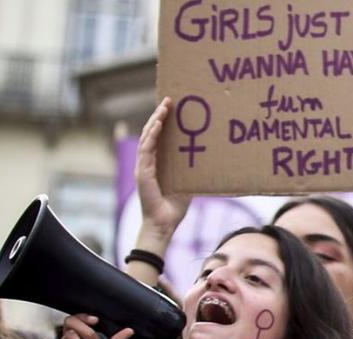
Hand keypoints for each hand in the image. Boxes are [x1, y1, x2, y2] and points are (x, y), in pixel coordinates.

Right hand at [136, 98, 192, 240]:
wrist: (164, 224)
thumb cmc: (175, 207)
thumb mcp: (189, 184)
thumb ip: (194, 172)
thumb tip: (211, 163)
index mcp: (158, 163)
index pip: (159, 138)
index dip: (163, 122)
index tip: (172, 107)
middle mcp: (148, 162)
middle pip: (151, 133)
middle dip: (159, 115)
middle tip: (169, 100)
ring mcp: (143, 166)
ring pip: (147, 137)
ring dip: (155, 121)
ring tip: (163, 107)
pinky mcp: (142, 172)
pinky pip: (146, 150)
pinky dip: (151, 136)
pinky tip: (158, 124)